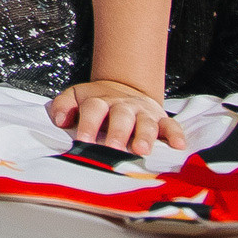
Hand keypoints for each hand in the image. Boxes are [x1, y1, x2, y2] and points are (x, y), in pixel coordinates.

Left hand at [48, 80, 186, 152]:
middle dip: (118, 132)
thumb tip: (59, 120)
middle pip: (121, 116)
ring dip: (145, 135)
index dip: (88, 124)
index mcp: (101, 100)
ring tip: (142, 150)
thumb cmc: (98, 102)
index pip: (93, 109)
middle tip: (113, 148)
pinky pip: (171, 125)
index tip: (83, 141)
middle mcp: (123, 106)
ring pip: (145, 122)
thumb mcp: (77, 97)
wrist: (125, 88)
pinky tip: (178, 145)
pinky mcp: (161, 119)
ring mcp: (143, 112)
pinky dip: (176, 134)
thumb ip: (64, 105)